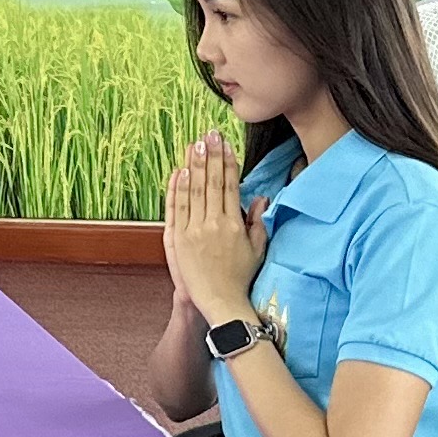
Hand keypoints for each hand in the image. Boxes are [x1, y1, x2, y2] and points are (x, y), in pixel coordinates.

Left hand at [163, 131, 268, 325]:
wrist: (220, 301)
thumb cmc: (241, 277)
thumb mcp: (258, 249)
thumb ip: (258, 222)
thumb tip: (260, 197)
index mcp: (234, 224)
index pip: (229, 185)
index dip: (227, 162)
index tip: (225, 144)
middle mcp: (213, 223)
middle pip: (210, 182)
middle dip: (210, 156)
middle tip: (209, 134)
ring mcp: (193, 230)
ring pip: (192, 191)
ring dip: (193, 165)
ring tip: (194, 144)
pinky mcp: (178, 238)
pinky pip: (177, 208)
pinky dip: (176, 188)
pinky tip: (178, 172)